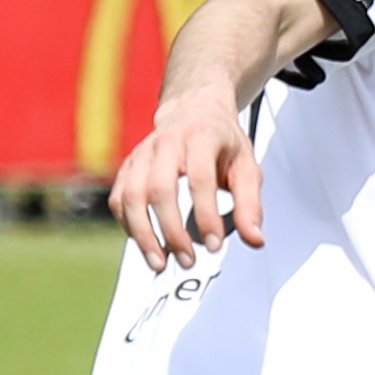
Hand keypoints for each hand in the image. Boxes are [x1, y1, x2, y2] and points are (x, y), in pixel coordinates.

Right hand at [112, 89, 262, 266]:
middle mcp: (165, 142)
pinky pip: (119, 199)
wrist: (194, 111)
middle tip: (188, 260)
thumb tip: (255, 240)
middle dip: (171, 230)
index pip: (199, 179)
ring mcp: (141, 154)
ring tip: (160, 263)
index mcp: (200, 137)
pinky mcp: (127, 167)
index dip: (206, 215)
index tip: (214, 245)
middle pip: (159, 189)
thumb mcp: (246, 166)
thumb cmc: (222, 142)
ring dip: (143, 234)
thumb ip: (251, 203)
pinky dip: (129, 225)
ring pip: (132, 196)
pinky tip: (146, 244)